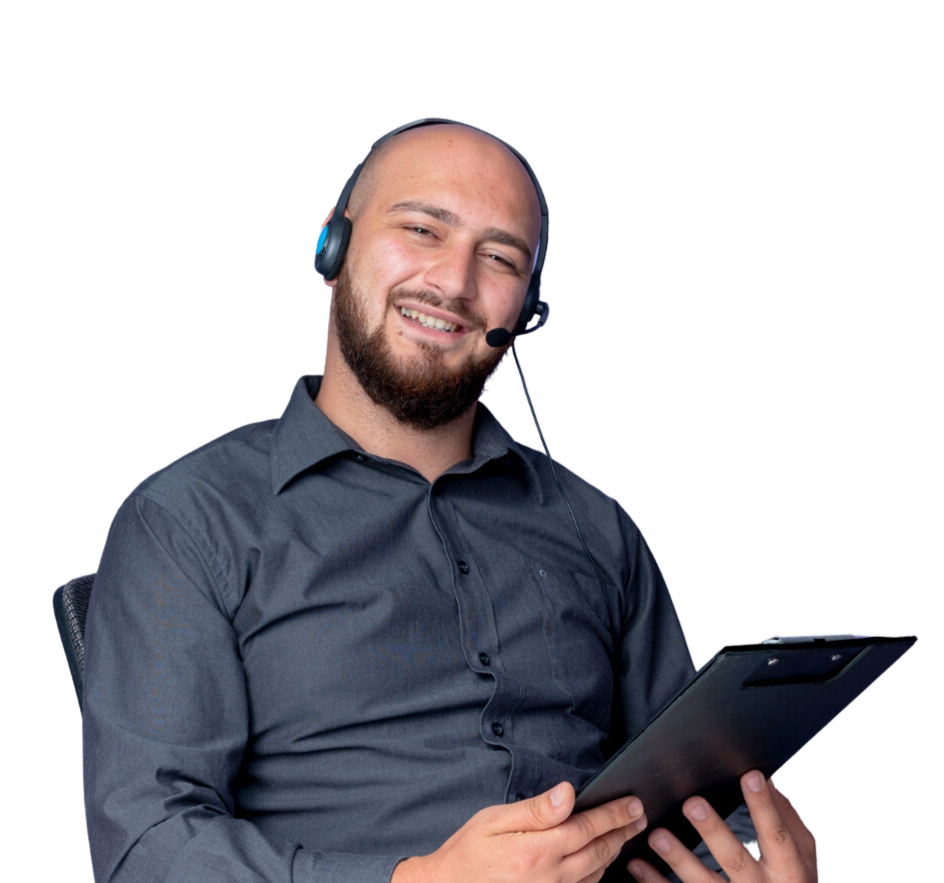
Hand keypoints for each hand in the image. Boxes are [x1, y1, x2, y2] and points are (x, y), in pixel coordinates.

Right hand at [392, 781, 647, 882]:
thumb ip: (535, 810)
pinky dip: (597, 874)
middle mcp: (550, 878)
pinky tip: (600, 862)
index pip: (588, 828)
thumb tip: (567, 793)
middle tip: (640, 817)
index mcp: (537, 852)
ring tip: (626, 835)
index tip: (633, 803)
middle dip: (623, 832)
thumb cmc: (467, 854)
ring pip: (596, 874)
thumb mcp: (494, 821)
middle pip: (599, 852)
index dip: (614, 814)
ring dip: (614, 853)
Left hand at [626, 771, 816, 882]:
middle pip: (735, 860)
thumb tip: (770, 783)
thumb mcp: (805, 857)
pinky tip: (637, 865)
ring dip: (678, 859)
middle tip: (692, 804)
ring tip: (657, 836)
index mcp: (787, 870)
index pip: (776, 834)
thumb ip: (789, 821)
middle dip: (713, 832)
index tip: (751, 776)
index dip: (764, 806)